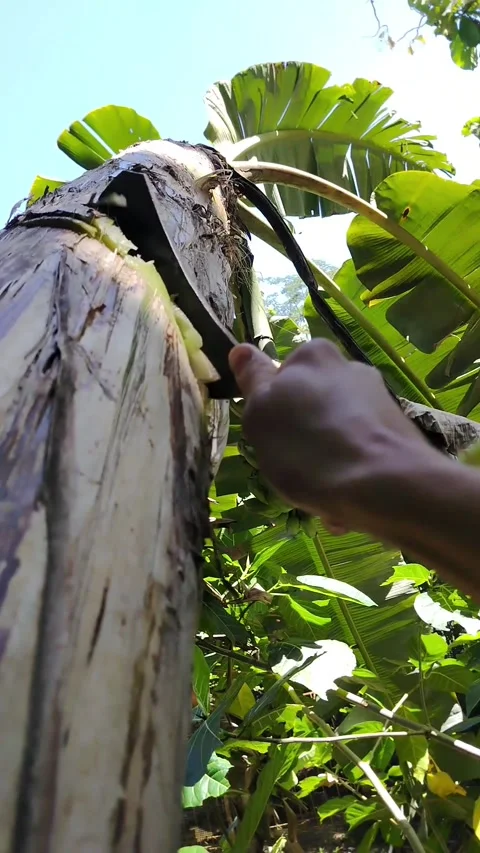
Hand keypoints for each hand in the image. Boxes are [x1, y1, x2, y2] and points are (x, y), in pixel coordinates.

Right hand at [229, 340, 433, 536]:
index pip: (281, 378)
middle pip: (312, 406)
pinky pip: (362, 455)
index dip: (272, 413)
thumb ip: (253, 381)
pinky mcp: (399, 435)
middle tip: (295, 473)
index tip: (273, 442)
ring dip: (328, 462)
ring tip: (324, 499)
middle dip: (304, 438)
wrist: (386, 487)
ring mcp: (379, 401)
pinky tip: (348, 506)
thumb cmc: (309, 449)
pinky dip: (351, 475)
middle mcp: (350, 368)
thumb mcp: (262, 414)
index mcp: (313, 356)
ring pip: (338, 433)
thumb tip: (242, 350)